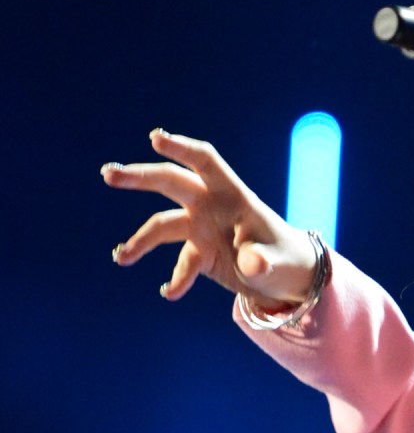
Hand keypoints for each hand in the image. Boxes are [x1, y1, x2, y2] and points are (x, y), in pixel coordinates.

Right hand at [103, 129, 317, 309]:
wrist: (286, 278)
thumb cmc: (286, 260)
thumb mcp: (280, 262)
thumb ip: (263, 261)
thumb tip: (251, 264)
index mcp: (234, 194)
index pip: (205, 162)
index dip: (181, 148)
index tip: (155, 138)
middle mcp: (211, 205)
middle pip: (171, 183)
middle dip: (140, 177)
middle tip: (108, 174)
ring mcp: (202, 227)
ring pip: (163, 224)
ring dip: (141, 240)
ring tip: (122, 258)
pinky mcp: (199, 252)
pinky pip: (180, 263)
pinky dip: (176, 279)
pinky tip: (169, 294)